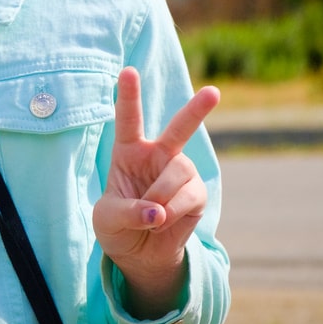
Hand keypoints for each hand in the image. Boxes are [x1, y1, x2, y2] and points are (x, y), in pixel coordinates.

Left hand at [93, 67, 219, 317]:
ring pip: (178, 172)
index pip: (128, 119)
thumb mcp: (108, 218)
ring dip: (161, 196)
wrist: (139, 253)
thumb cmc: (117, 225)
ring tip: (151, 216)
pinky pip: (188, 197)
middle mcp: (158, 154)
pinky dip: (172, 213)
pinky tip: (163, 222)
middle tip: (214, 92)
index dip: (128, 95)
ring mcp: (180, 171)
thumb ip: (128, 211)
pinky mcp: (196, 193)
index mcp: (129, 150)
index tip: (128, 71)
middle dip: (197, 110)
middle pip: (179, 128)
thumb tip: (158, 212)